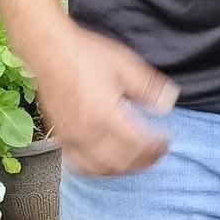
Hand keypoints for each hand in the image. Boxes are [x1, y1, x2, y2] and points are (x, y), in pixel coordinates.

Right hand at [34, 22, 177, 175]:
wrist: (50, 50)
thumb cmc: (85, 55)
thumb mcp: (125, 65)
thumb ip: (148, 87)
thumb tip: (168, 101)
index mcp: (107, 117)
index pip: (138, 145)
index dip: (156, 148)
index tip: (167, 142)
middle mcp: (88, 133)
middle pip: (121, 162)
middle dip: (143, 161)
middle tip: (157, 153)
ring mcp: (72, 138)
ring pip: (100, 168)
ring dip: (122, 168)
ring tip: (136, 159)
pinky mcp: (61, 137)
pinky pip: (80, 165)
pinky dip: (98, 168)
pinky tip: (105, 161)